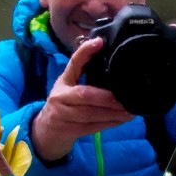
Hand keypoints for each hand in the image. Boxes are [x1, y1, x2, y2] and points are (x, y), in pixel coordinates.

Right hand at [31, 38, 133, 161]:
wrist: (45, 133)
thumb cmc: (64, 107)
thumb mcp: (69, 89)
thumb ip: (85, 77)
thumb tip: (113, 64)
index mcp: (63, 81)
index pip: (73, 63)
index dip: (85, 52)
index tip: (100, 42)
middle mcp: (60, 96)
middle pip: (85, 94)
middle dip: (107, 97)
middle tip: (126, 97)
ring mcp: (62, 114)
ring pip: (90, 113)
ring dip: (112, 113)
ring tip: (130, 111)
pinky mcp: (68, 130)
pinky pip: (91, 127)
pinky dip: (109, 124)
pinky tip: (122, 120)